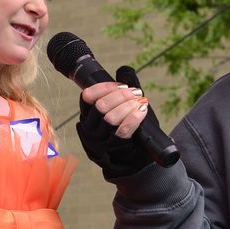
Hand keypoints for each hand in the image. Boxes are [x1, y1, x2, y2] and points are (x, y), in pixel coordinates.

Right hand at [75, 64, 154, 180]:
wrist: (133, 158)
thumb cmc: (126, 129)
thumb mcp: (120, 109)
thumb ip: (121, 91)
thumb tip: (124, 70)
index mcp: (87, 116)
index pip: (87, 97)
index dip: (104, 87)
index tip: (121, 85)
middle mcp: (90, 129)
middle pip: (100, 106)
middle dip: (120, 95)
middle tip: (135, 92)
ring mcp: (101, 140)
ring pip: (111, 118)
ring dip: (128, 105)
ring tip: (140, 101)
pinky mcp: (115, 148)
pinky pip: (123, 130)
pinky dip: (134, 117)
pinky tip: (142, 110)